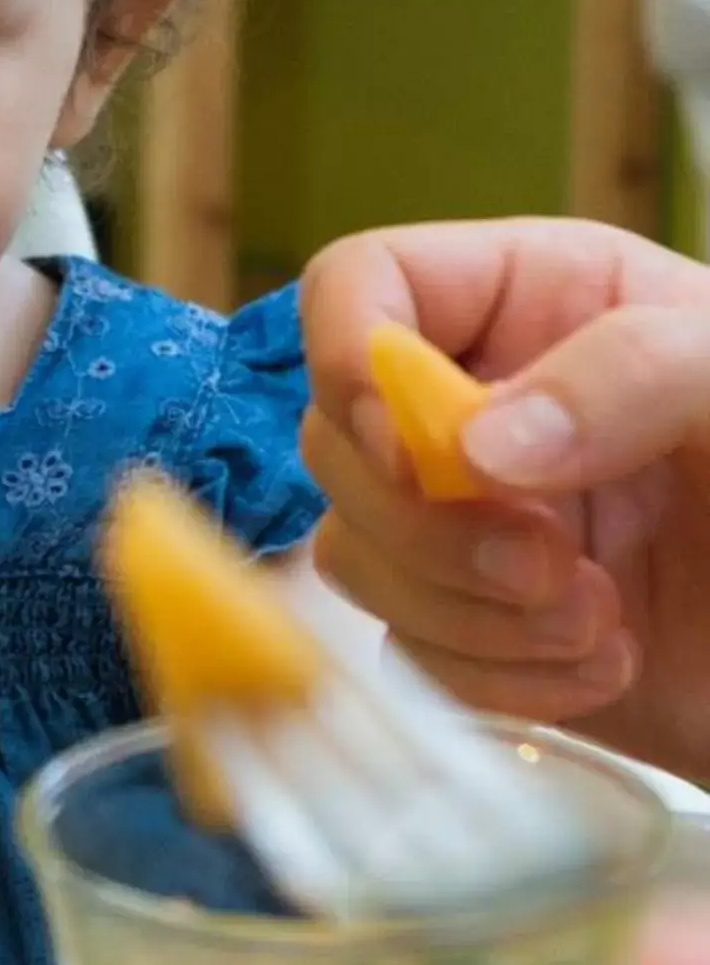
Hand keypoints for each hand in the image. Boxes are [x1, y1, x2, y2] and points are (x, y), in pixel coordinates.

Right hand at [299, 219, 709, 778]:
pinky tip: (603, 669)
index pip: (363, 286)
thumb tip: (475, 450)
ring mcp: (479, 522)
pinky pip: (413, 655)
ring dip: (465, 609)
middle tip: (548, 561)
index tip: (413, 448)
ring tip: (600, 622)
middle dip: (427, 519)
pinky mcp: (486, 630)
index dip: (349, 357)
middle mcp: (485, 403)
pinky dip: (496, 678)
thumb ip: (627, 375)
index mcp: (537, 300)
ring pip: (358, 555)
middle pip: (337, 437)